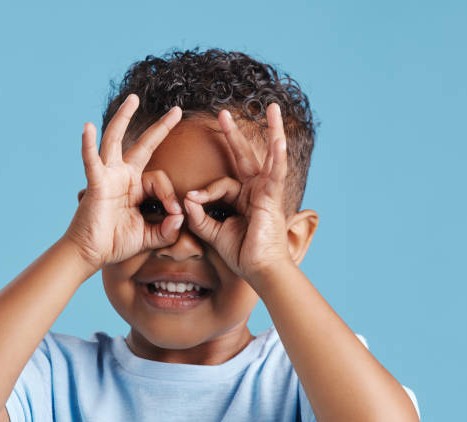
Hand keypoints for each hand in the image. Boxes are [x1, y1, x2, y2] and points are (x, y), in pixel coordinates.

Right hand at [63, 94, 184, 271]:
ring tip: (133, 99)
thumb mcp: (150, 237)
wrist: (91, 253)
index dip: (170, 196)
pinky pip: (91, 161)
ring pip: (115, 141)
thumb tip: (181, 216)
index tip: (175, 214)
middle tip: (177, 111)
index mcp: (136, 187)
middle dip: (160, 128)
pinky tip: (87, 127)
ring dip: (123, 118)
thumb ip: (168, 229)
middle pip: (143, 145)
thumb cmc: (116, 243)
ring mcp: (108, 177)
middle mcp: (123, 177)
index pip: (160, 180)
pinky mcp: (96, 184)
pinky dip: (88, 145)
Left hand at [183, 102, 292, 282]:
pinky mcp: (272, 199)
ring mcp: (266, 193)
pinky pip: (276, 174)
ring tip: (272, 108)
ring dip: (271, 131)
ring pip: (268, 157)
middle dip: (233, 135)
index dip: (204, 192)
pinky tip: (280, 140)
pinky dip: (278, 157)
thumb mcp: (214, 232)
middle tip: (223, 113)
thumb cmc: (241, 253)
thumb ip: (200, 217)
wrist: (258, 269)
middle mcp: (255, 191)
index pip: (221, 184)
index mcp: (242, 199)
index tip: (191, 200)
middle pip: (243, 157)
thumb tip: (187, 200)